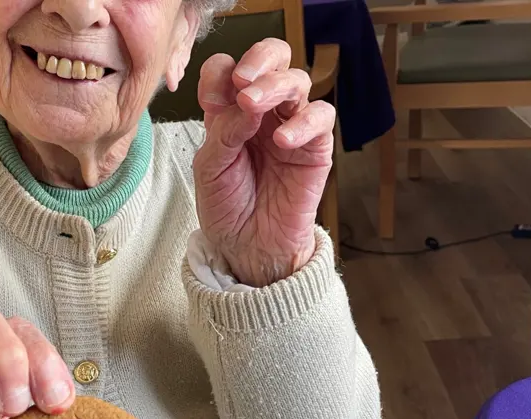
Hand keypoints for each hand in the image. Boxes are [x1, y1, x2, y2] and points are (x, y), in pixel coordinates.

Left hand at [193, 38, 335, 286]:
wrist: (248, 246)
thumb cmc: (226, 207)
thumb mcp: (210, 168)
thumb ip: (224, 131)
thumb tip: (246, 101)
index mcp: (229, 111)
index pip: (228, 70)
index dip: (220, 72)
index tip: (210, 97)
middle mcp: (262, 112)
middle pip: (273, 59)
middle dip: (259, 59)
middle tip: (242, 82)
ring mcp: (291, 125)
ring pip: (298, 81)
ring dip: (275, 86)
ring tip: (253, 105)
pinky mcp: (315, 147)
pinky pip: (321, 118)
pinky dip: (303, 122)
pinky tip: (282, 140)